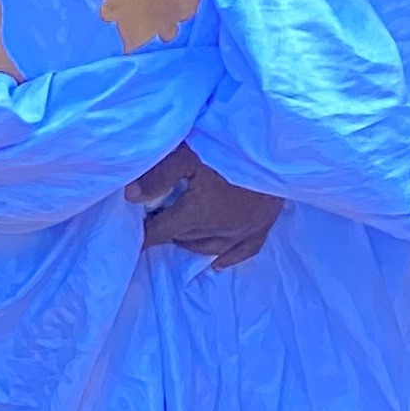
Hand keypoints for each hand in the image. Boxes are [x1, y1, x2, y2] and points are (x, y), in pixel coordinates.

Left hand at [124, 149, 281, 268]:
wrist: (278, 149)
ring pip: (210, 248)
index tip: (133, 240)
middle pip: (185, 239)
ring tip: (180, 237)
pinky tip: (218, 263)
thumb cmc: (231, 147)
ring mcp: (243, 230)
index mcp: (198, 213)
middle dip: (168, 233)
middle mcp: (219, 229)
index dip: (146, 235)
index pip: (162, 231)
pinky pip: (243, 251)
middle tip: (157, 222)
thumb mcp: (189, 153)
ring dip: (191, 244)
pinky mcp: (263, 226)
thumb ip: (160, 175)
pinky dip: (228, 258)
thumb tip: (131, 197)